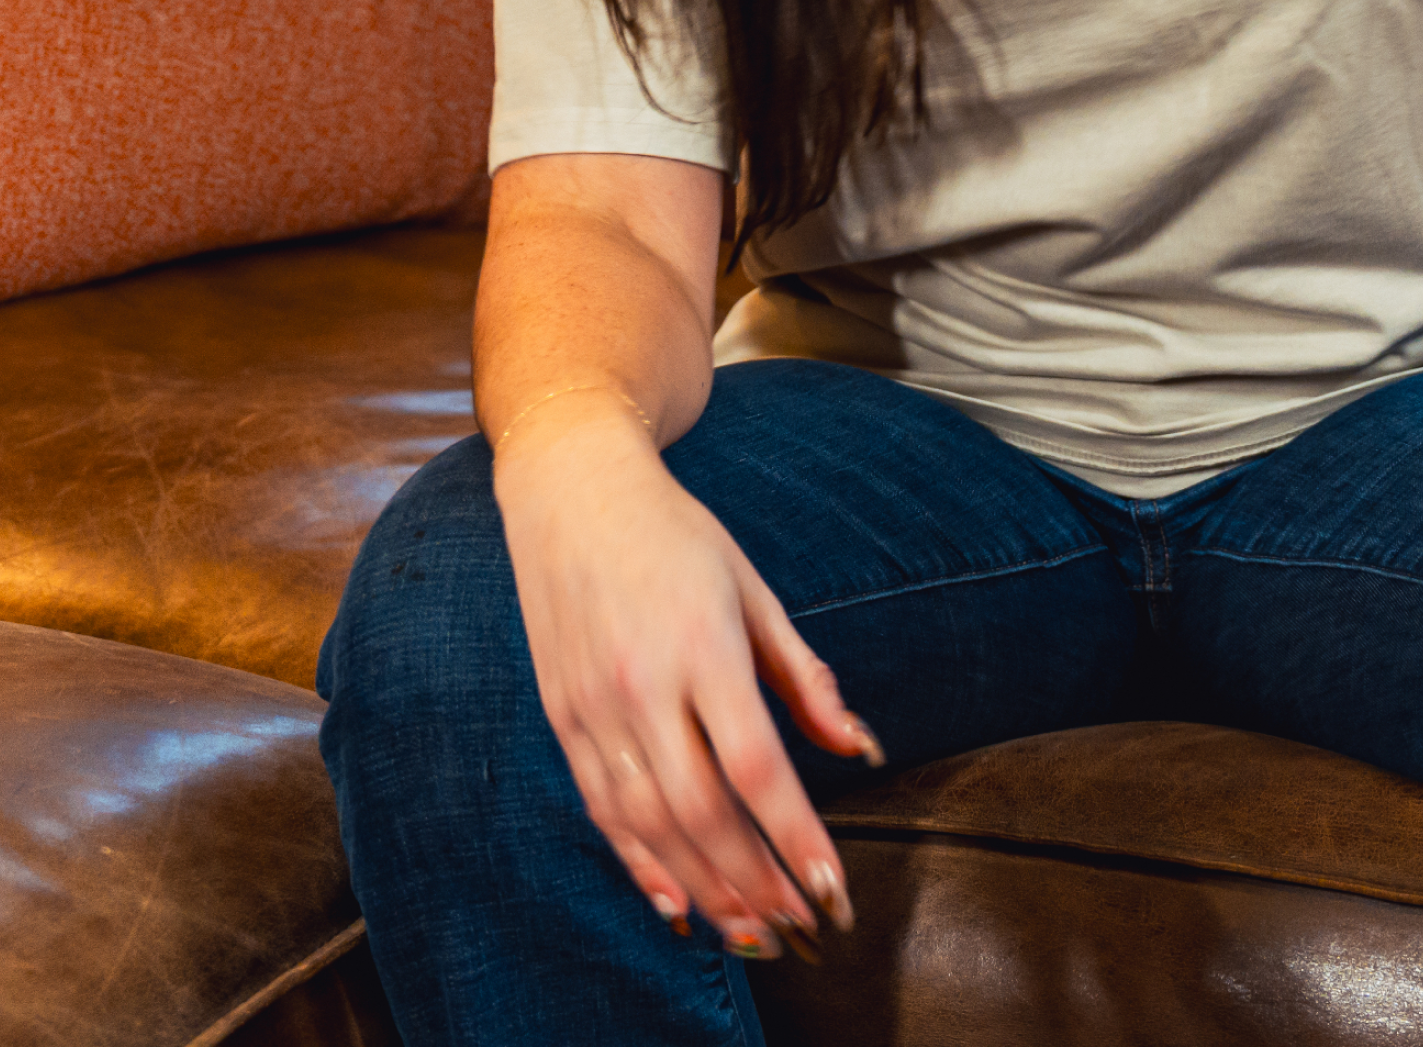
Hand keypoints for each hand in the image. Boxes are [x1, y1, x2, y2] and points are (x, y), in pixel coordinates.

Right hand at [493, 400, 878, 957]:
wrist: (572, 489)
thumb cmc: (674, 534)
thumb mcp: (752, 586)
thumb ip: (803, 675)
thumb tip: (858, 743)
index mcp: (701, 643)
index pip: (755, 765)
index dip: (796, 836)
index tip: (833, 888)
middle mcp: (642, 683)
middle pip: (702, 811)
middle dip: (756, 882)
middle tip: (800, 928)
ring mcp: (594, 706)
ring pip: (651, 824)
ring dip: (706, 887)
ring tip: (752, 933)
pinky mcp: (564, 718)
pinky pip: (604, 809)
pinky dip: (642, 865)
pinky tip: (677, 902)